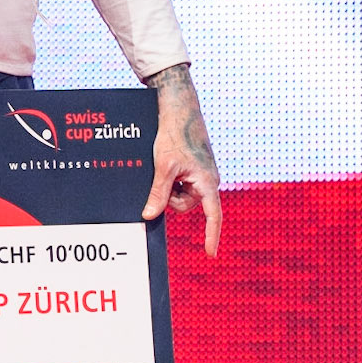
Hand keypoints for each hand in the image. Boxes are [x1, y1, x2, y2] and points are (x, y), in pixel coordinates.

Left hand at [141, 64, 221, 255]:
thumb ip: (158, 193)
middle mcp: (209, 180)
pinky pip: (181, 183)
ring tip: (167, 164)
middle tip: (164, 175)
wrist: (179, 109)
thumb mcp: (163, 166)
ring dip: (170, 185)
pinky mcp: (195, 167)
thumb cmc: (173, 134)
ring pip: (181, 194)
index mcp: (207, 181)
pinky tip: (168, 161)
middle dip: (171, 197)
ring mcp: (203, 174)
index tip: (210, 253)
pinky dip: (171, 177)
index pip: (212, 216)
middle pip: (186, 205)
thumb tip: (149, 216)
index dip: (211, 235)